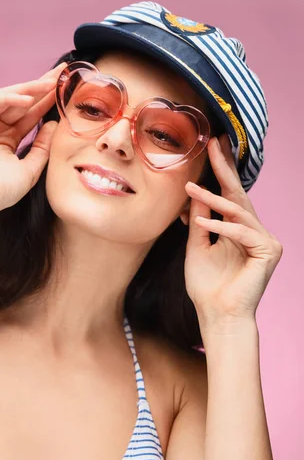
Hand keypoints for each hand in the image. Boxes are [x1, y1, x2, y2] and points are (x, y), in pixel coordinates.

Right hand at [0, 62, 66, 220]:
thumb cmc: (0, 191)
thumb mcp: (30, 168)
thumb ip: (42, 147)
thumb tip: (54, 124)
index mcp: (6, 139)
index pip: (29, 115)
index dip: (47, 102)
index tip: (65, 89)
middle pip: (19, 102)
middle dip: (40, 87)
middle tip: (61, 72)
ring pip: (5, 98)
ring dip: (28, 90)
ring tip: (49, 84)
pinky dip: (6, 99)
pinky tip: (26, 99)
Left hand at [183, 135, 282, 325]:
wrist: (217, 315)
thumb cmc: (206, 286)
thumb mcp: (197, 245)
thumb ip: (199, 218)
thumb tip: (194, 191)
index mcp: (239, 230)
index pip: (230, 196)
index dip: (221, 172)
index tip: (212, 147)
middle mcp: (255, 232)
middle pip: (239, 195)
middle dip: (224, 169)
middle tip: (213, 143)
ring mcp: (265, 241)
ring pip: (238, 211)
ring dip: (212, 199)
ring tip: (190, 189)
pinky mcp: (269, 251)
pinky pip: (242, 232)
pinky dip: (220, 228)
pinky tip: (201, 226)